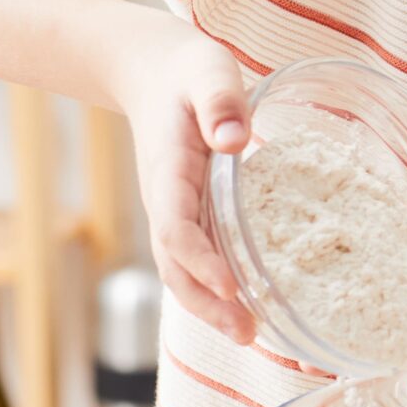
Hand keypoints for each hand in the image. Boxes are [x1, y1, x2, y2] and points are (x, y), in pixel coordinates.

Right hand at [109, 26, 254, 342]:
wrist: (155, 72)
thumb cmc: (188, 71)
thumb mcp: (208, 72)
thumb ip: (219, 101)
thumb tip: (233, 139)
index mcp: (169, 171)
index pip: (176, 228)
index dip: (201, 261)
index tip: (230, 287)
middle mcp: (167, 200)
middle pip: (176, 265)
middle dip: (207, 304)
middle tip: (247, 333)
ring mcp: (177, 210)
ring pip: (185, 270)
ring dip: (212, 306)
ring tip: (251, 335)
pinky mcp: (192, 213)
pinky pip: (201, 257)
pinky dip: (220, 287)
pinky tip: (252, 305)